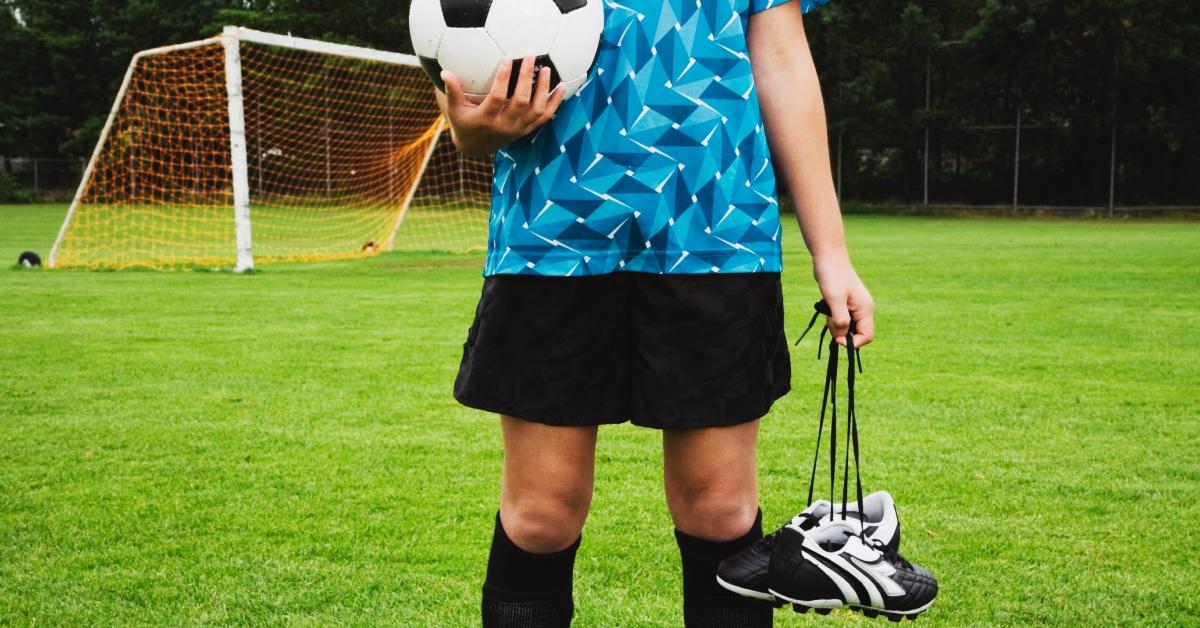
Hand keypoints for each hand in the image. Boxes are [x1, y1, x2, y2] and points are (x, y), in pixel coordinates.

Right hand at [441, 55, 564, 155]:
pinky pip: (545, 117)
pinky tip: (562, 88)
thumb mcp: (454, 109)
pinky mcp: (527, 130)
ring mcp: (518, 129)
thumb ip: (452, 91)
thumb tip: (444, 71)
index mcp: (486, 120)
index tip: (507, 58)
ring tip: (547, 70)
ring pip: (537, 110)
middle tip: (530, 57)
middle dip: (526, 79)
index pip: (497, 98)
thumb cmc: (463, 123)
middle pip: (521, 102)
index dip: (502, 78)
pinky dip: (555, 103)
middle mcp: (505, 126)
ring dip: (544, 90)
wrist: (476, 147)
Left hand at [812, 253, 874, 348]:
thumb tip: (842, 337)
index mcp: (865, 309)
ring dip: (835, 324)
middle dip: (841, 332)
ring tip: (827, 309)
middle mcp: (863, 309)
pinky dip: (833, 317)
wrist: (828, 257)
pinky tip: (827, 306)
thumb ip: (840, 320)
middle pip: (856, 333)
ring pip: (847, 326)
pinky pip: (841, 318)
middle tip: (829, 318)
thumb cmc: (832, 276)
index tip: (836, 337)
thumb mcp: (835, 300)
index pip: (866, 336)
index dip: (852, 342)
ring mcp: (855, 306)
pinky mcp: (846, 303)